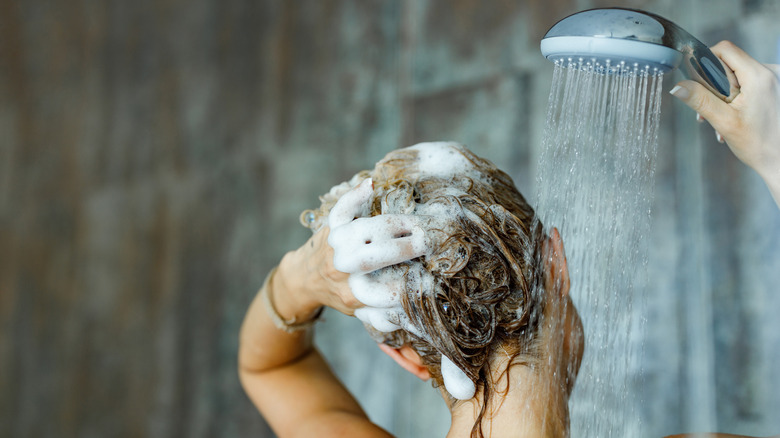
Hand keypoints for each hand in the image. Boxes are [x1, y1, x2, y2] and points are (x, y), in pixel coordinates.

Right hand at [669, 41, 779, 192]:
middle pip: (730, 63)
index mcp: (759, 76)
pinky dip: (736, 98)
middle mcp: (771, 72)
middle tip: (708, 111)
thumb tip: (677, 86)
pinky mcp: (775, 88)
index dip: (706, 61)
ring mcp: (775, 79)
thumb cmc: (760, 144)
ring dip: (724, 95)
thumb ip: (700, 100)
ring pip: (738, 75)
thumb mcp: (724, 121)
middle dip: (714, 85)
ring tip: (720, 120)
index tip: (698, 82)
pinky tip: (732, 118)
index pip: (725, 50)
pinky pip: (749, 83)